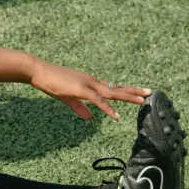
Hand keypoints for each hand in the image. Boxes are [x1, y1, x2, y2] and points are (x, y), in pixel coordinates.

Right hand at [28, 59, 151, 119]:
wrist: (38, 70)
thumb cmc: (51, 82)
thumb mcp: (67, 98)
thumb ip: (79, 108)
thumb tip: (90, 118)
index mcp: (90, 83)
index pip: (112, 88)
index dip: (125, 91)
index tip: (138, 93)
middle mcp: (92, 82)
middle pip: (116, 88)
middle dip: (133, 91)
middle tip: (150, 93)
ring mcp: (87, 84)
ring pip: (111, 93)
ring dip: (127, 96)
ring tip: (141, 101)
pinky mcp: (80, 90)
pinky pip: (97, 100)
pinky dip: (108, 108)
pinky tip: (116, 115)